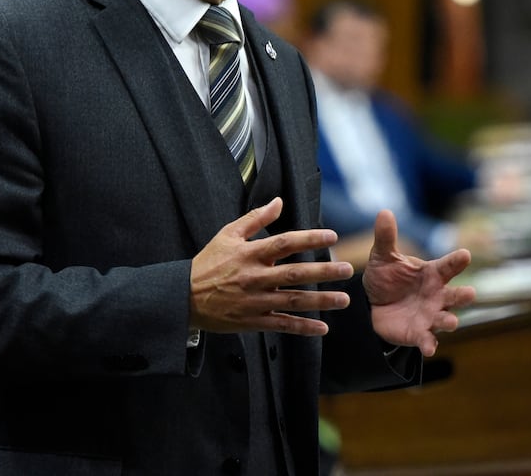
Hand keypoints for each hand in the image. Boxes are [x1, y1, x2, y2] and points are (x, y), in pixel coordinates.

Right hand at [190, 197, 353, 336]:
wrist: (184, 296)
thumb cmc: (208, 264)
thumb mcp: (227, 234)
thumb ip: (255, 218)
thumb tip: (278, 202)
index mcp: (249, 254)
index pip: (284, 243)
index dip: (309, 239)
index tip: (331, 236)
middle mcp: (254, 277)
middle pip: (294, 274)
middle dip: (323, 272)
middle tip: (347, 269)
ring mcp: (254, 301)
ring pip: (292, 301)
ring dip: (320, 301)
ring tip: (343, 299)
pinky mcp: (252, 321)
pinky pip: (281, 325)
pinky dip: (302, 328)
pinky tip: (322, 328)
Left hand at [363, 210, 475, 356]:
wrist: (372, 305)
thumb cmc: (386, 277)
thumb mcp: (383, 256)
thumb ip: (386, 237)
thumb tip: (384, 212)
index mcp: (432, 274)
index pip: (447, 266)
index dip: (456, 261)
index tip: (465, 255)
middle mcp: (437, 295)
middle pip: (455, 296)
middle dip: (464, 295)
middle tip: (471, 293)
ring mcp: (431, 316)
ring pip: (446, 319)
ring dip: (450, 321)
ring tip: (451, 322)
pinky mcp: (419, 333)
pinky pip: (427, 340)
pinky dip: (429, 344)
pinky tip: (429, 348)